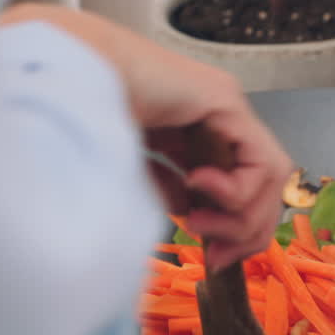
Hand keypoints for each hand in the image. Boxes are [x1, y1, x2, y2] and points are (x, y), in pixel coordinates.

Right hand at [0, 4, 292, 269]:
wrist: (63, 75)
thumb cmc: (80, 117)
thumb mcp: (132, 170)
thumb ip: (165, 190)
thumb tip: (189, 212)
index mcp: (194, 132)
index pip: (243, 189)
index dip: (236, 232)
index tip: (212, 258)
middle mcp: (217, 118)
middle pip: (265, 187)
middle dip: (245, 232)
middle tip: (214, 254)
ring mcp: (224, 106)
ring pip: (271, 177)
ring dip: (241, 217)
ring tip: (197, 222)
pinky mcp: (225, 99)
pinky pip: (262, 160)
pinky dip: (237, 190)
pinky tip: (197, 185)